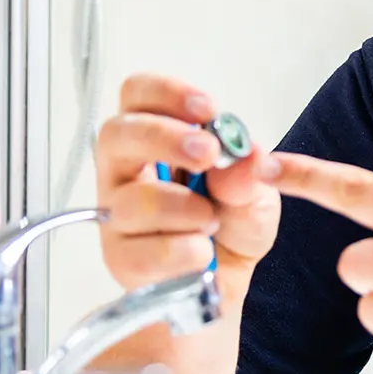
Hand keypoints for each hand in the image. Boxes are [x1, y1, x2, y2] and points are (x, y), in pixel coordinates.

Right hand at [94, 74, 281, 290]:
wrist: (227, 280)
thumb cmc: (232, 223)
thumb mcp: (256, 195)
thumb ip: (251, 177)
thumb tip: (247, 158)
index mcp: (155, 139)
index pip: (138, 95)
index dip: (166, 93)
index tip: (207, 110)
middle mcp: (125, 170)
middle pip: (116, 134)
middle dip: (165, 139)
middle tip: (208, 154)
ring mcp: (116, 214)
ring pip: (134, 200)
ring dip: (186, 210)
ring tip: (213, 221)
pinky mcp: (119, 258)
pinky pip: (144, 251)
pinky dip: (185, 250)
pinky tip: (202, 253)